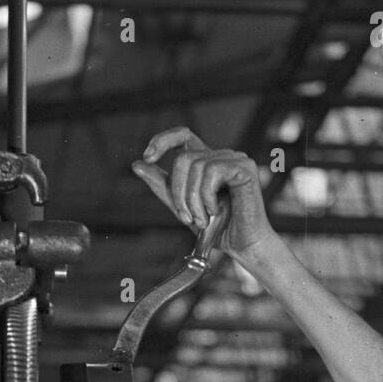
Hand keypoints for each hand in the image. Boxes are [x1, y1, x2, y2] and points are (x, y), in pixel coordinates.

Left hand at [132, 127, 274, 258]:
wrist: (242, 245)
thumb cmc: (216, 228)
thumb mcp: (181, 206)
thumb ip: (162, 185)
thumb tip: (137, 164)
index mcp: (206, 161)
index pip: (182, 136)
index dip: (162, 141)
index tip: (146, 158)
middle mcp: (220, 156)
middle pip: (183, 158)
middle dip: (177, 192)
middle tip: (185, 217)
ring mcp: (234, 159)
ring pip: (195, 165)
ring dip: (192, 200)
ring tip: (202, 219)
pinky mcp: (245, 167)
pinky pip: (212, 171)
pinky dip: (207, 196)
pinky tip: (215, 211)